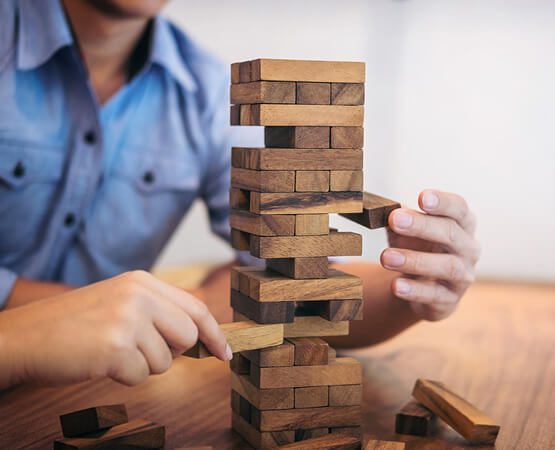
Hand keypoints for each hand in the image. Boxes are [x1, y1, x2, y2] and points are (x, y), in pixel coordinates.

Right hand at [0, 271, 230, 387]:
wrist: (27, 335)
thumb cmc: (76, 324)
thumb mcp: (120, 301)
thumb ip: (159, 311)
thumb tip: (200, 338)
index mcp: (142, 281)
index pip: (196, 307)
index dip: (214, 332)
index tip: (224, 352)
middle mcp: (139, 295)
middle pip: (188, 336)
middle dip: (170, 352)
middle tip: (137, 348)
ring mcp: (128, 320)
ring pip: (166, 361)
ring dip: (142, 365)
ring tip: (111, 350)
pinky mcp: (116, 348)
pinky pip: (141, 377)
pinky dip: (124, 377)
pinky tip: (101, 362)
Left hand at [380, 190, 480, 320]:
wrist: (421, 288)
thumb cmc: (416, 247)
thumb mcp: (407, 230)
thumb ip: (397, 219)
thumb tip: (379, 209)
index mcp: (461, 224)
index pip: (459, 208)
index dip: (443, 202)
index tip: (422, 197)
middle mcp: (468, 248)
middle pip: (450, 233)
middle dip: (422, 226)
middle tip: (395, 219)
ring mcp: (463, 276)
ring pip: (447, 266)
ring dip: (415, 260)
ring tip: (386, 257)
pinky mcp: (449, 300)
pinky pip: (435, 295)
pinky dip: (415, 291)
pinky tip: (396, 286)